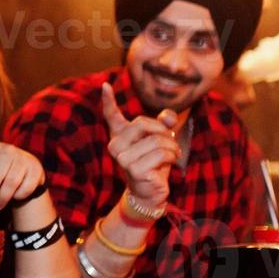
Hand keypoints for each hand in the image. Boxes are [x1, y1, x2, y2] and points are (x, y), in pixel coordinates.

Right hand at [101, 83, 177, 210]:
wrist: (149, 192)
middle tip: (171, 142)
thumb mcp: (160, 141)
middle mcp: (115, 145)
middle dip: (163, 132)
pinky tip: (171, 162)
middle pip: (143, 123)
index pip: (112, 116)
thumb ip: (164, 125)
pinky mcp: (133, 169)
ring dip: (172, 146)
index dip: (108, 100)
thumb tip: (169, 116)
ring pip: (156, 140)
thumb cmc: (154, 164)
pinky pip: (161, 153)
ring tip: (173, 154)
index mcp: (119, 136)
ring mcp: (122, 158)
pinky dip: (173, 156)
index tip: (105, 86)